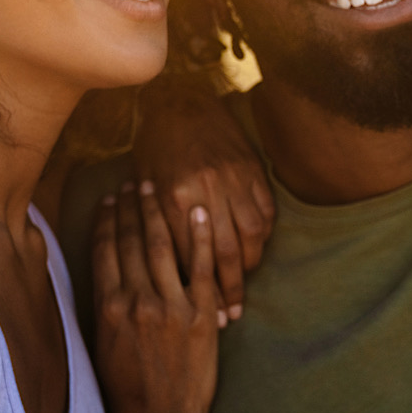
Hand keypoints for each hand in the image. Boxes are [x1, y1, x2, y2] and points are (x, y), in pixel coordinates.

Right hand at [91, 180, 218, 412]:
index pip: (106, 251)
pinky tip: (201, 212)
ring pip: (163, 247)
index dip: (107, 221)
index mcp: (108, 307)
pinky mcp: (202, 315)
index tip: (109, 200)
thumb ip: (104, 308)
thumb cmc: (128, 391)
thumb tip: (105, 275)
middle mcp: (137, 300)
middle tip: (135, 182)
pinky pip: (203, 267)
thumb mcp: (102, 346)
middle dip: (133, 208)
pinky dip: (202, 237)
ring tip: (159, 188)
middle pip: (133, 241)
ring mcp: (171, 305)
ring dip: (160, 212)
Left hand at [133, 89, 273, 318]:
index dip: (195, 288)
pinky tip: (255, 250)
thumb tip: (166, 269)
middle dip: (228, 289)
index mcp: (173, 196)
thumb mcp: (145, 184)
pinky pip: (265, 213)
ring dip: (249, 266)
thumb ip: (157, 224)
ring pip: (251, 237)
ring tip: (243, 285)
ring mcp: (234, 180)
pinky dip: (263, 236)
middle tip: (229, 314)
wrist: (180, 98)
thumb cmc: (154, 146)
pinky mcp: (253, 171)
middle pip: (223, 254)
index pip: (188, 255)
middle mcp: (206, 191)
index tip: (198, 312)